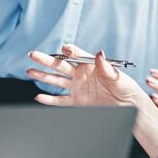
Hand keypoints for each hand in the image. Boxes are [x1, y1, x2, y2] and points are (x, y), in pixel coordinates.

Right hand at [27, 45, 144, 107]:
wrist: (128, 107)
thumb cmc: (126, 88)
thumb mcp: (119, 77)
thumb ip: (107, 67)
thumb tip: (100, 53)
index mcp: (91, 65)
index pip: (76, 55)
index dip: (70, 51)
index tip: (64, 50)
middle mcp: (81, 75)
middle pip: (60, 65)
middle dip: (46, 60)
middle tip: (33, 54)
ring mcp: (77, 88)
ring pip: (56, 81)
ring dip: (42, 76)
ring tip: (29, 70)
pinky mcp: (76, 102)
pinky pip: (60, 101)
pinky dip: (49, 100)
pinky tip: (39, 97)